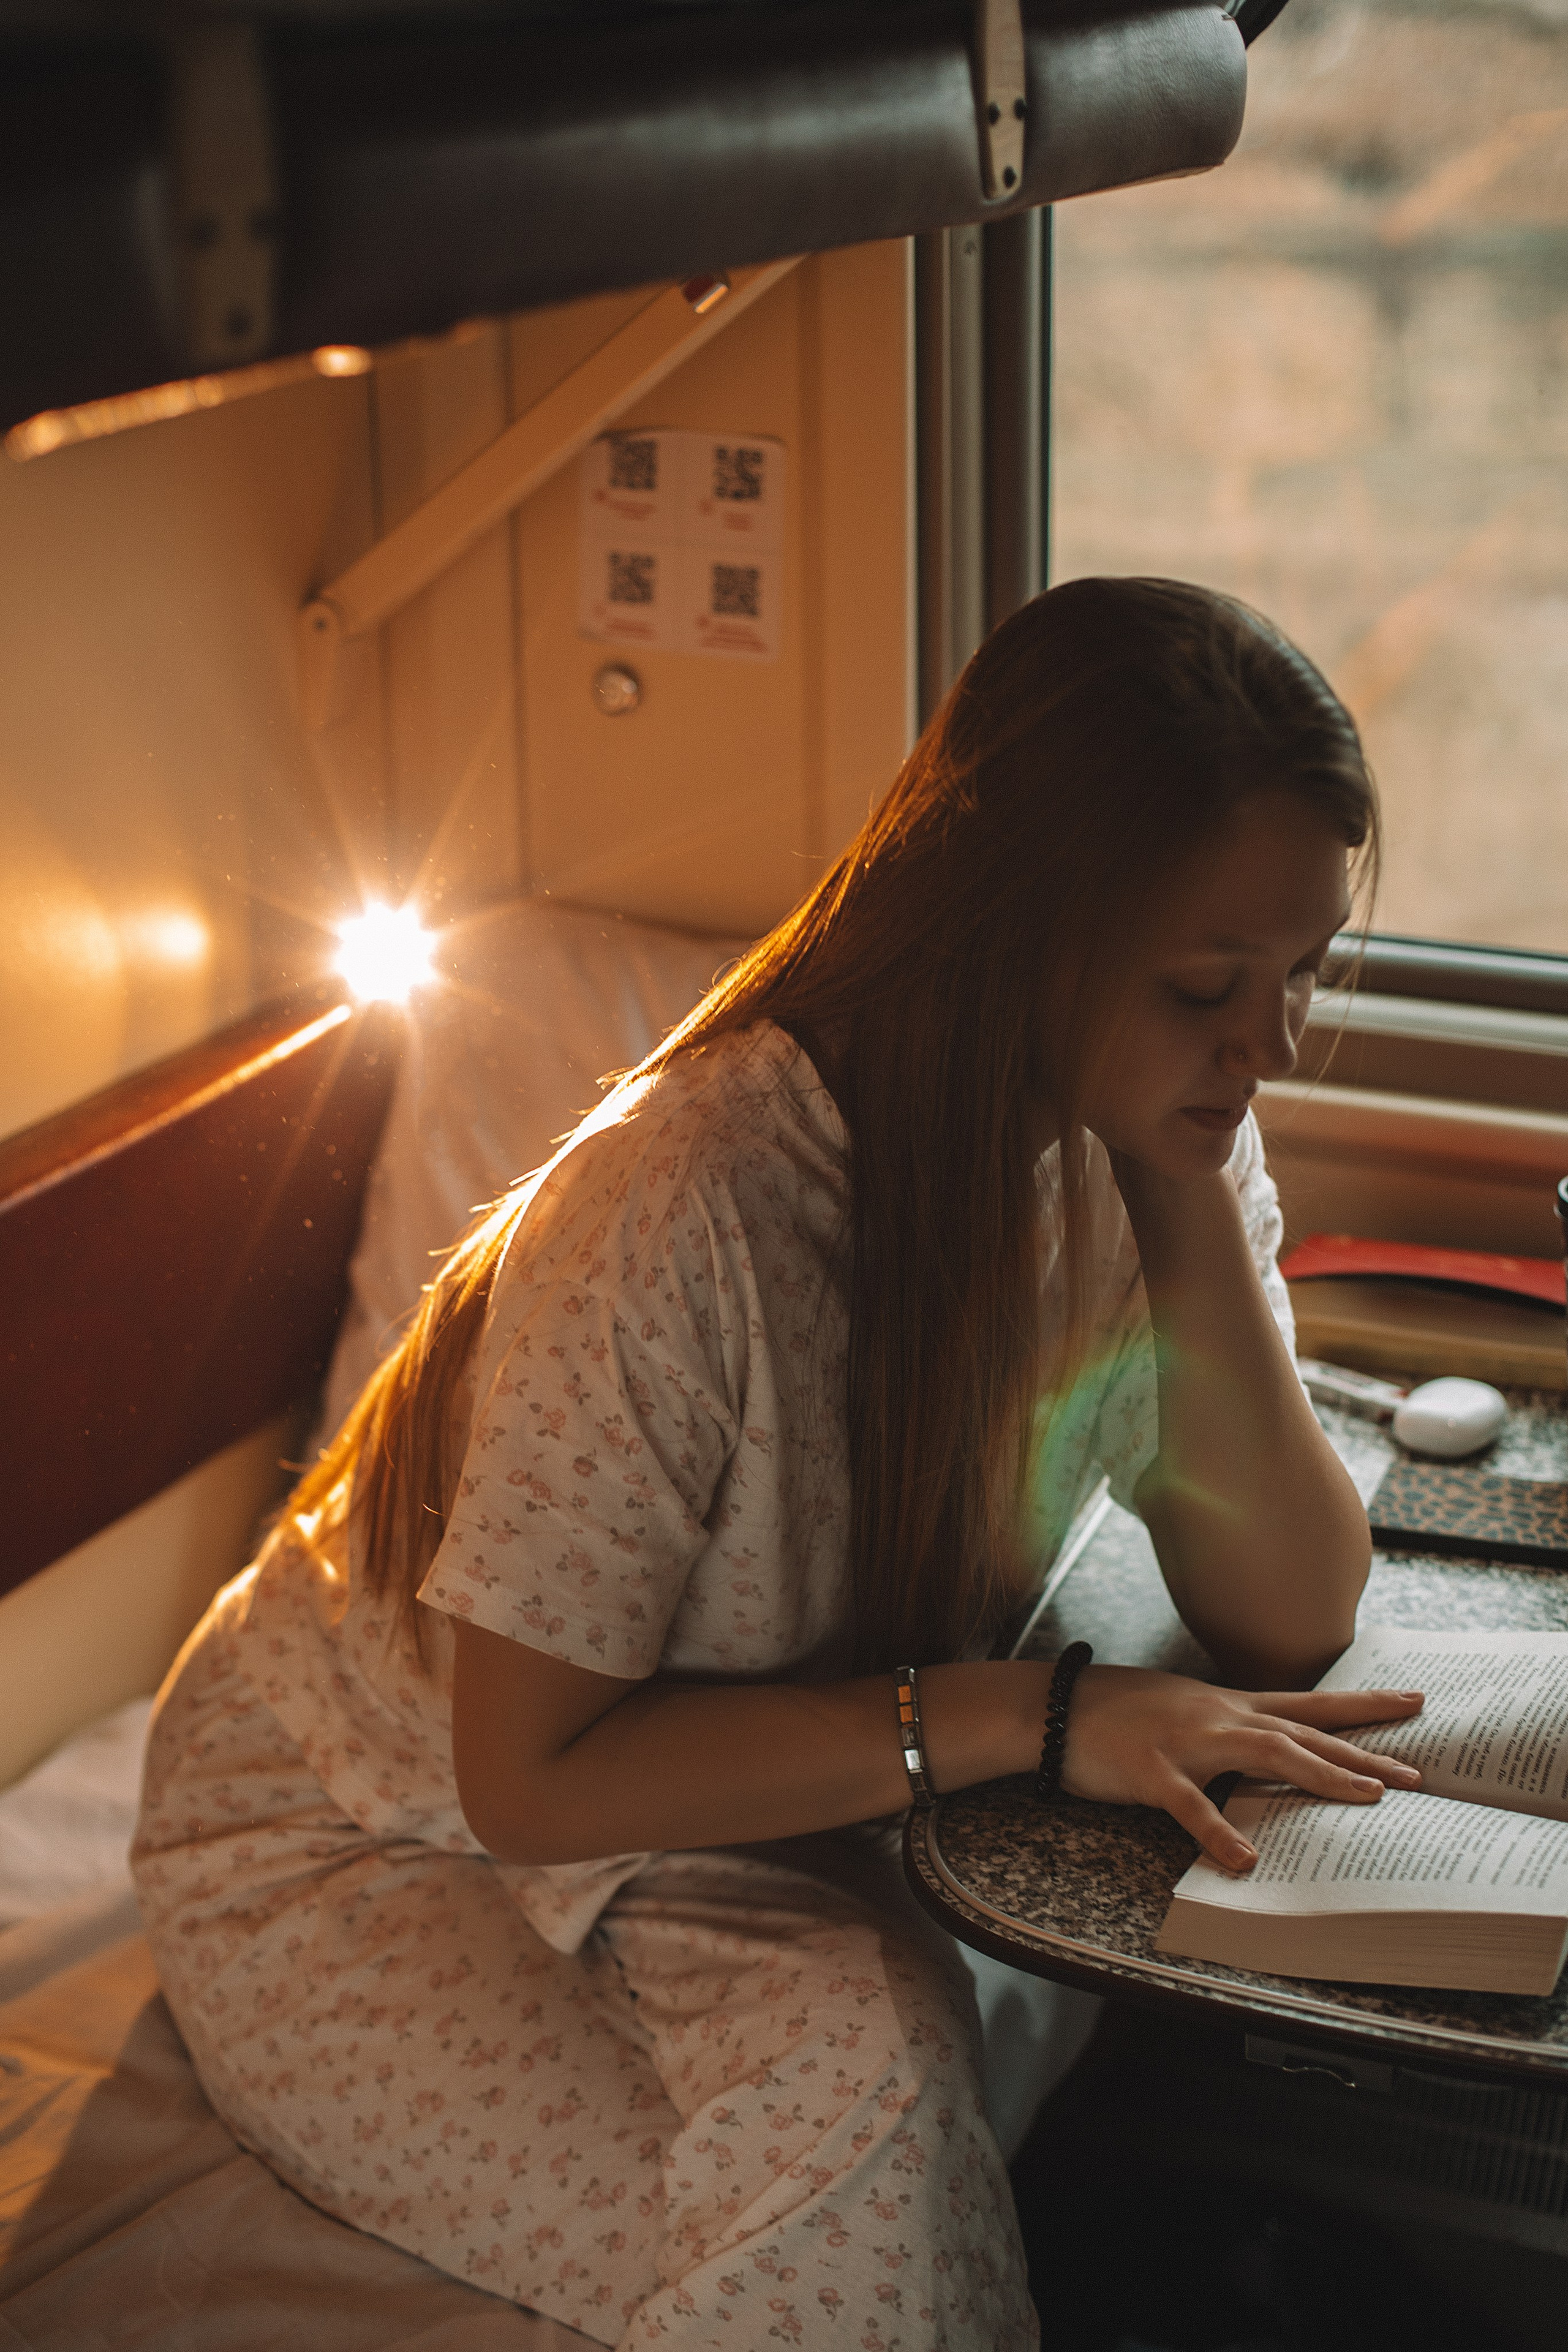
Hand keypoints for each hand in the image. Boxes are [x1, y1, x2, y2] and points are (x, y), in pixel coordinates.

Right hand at [1062, 1666, 1424, 1872]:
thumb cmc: (1113, 1710)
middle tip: (1416, 1776)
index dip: (1362, 1704)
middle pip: (1304, 1730)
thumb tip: (1260, 1747)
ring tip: (1367, 1799)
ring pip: (1267, 1754)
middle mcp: (1218, 1716)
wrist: (1051, 1706)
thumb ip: (1222, 1727)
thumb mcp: (1179, 1709)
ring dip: (1321, 1775)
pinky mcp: (1151, 1772)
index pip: (1307, 1703)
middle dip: (1364, 1752)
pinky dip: (1219, 1834)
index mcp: (1226, 1704)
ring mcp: (1186, 1741)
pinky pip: (1190, 1806)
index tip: (1412, 1703)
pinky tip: (1245, 1862)